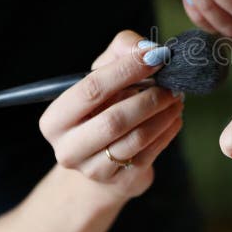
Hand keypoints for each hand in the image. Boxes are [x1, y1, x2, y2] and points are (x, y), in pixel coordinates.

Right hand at [39, 31, 183, 203]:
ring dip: (163, 115)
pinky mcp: (121, 181)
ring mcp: (94, 170)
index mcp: (55, 119)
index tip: (155, 57)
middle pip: (114, 120)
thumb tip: (147, 49)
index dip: (126, 70)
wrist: (102, 158)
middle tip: (172, 84)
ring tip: (177, 98)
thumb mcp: (103, 74)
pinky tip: (175, 117)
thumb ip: (121, 50)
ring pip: (136, 139)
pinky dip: (168, 131)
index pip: (91, 89)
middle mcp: (68, 148)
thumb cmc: (102, 107)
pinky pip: (151, 153)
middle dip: (148, 98)